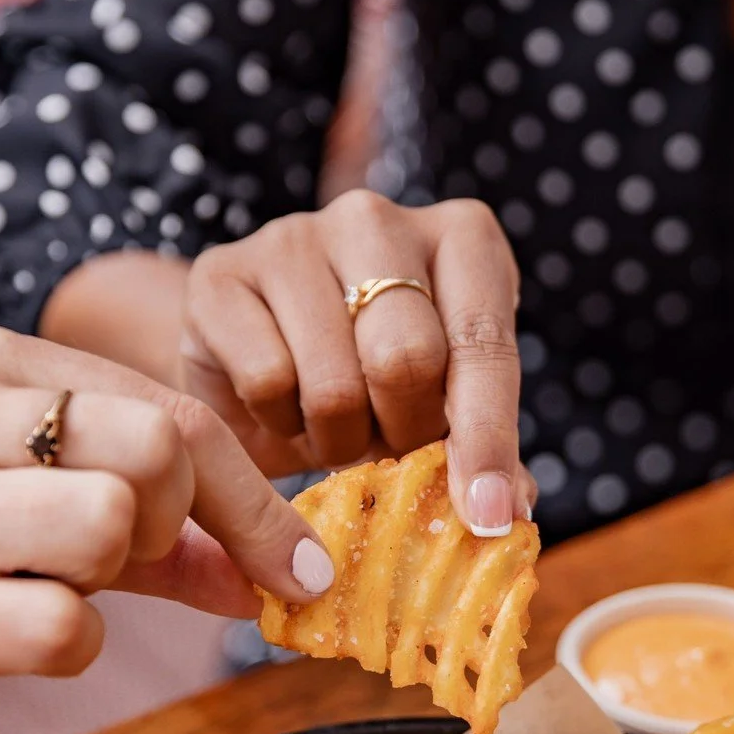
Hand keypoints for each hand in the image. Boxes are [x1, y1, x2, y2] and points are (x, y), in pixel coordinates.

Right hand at [179, 191, 532, 534]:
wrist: (253, 351)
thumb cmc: (370, 375)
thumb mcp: (441, 400)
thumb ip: (482, 447)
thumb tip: (512, 506)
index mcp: (461, 236)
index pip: (484, 342)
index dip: (489, 436)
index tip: (489, 514)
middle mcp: (378, 218)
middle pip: (407, 361)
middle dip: (403, 432)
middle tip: (388, 443)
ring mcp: (294, 236)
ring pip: (334, 384)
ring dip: (338, 439)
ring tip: (334, 424)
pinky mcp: (221, 271)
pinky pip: (266, 382)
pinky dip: (277, 421)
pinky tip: (280, 403)